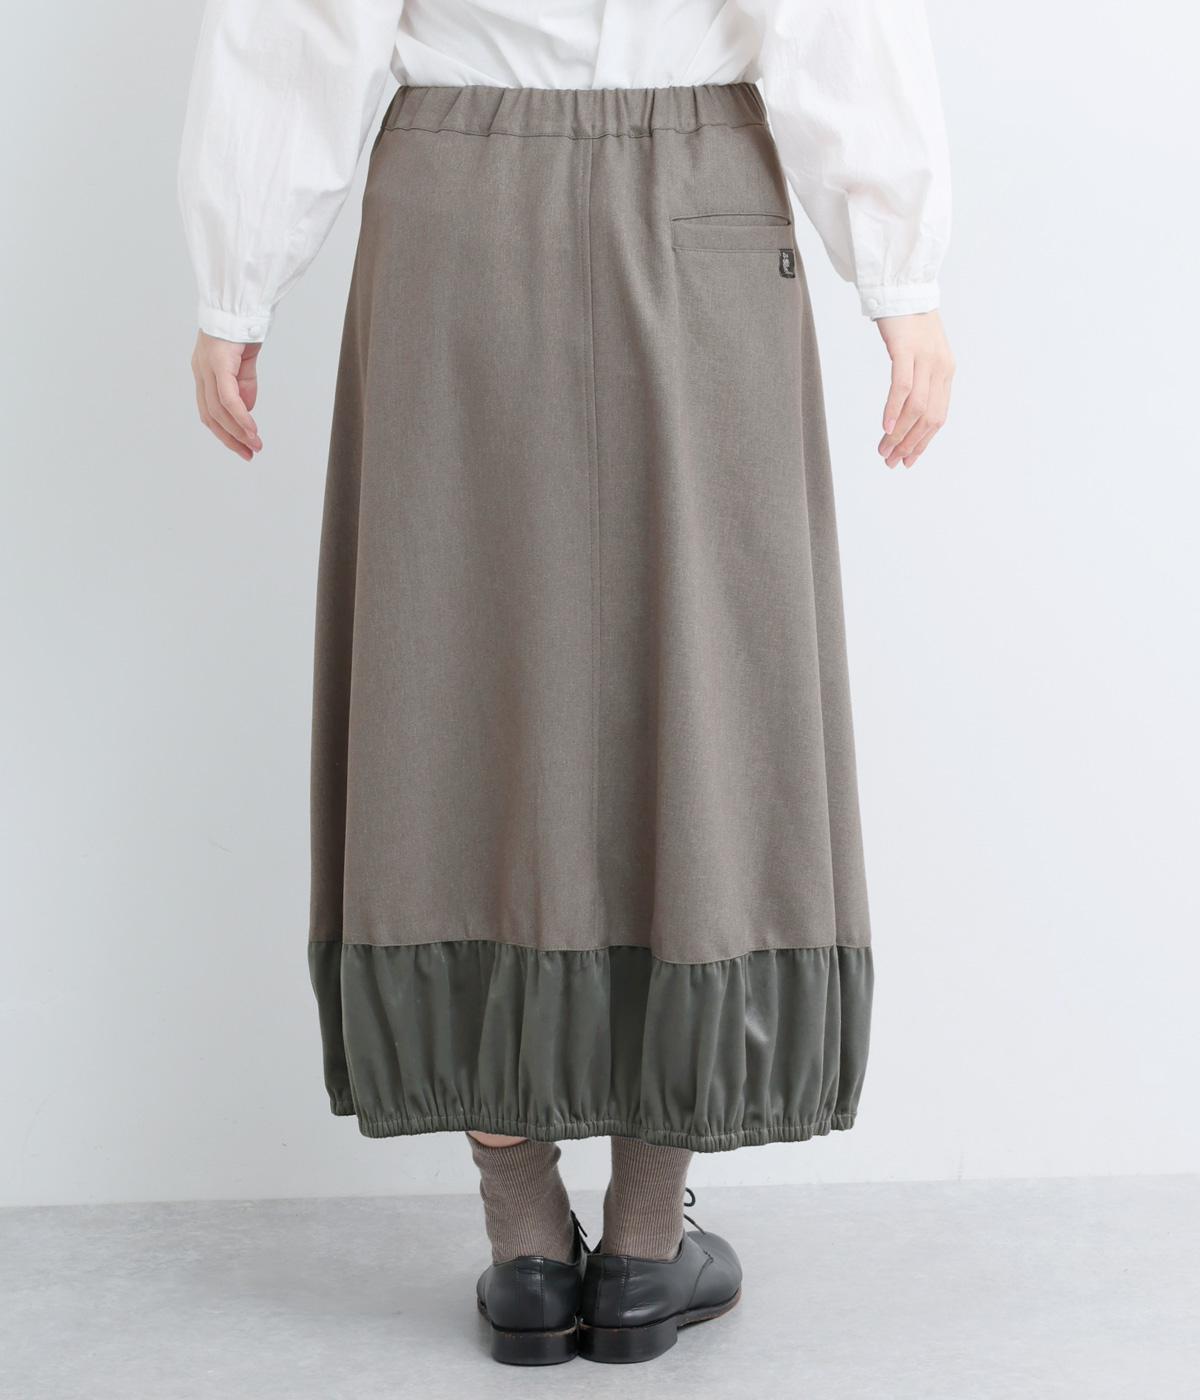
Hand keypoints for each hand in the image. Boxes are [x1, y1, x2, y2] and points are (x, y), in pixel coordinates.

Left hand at [190, 331, 262, 459]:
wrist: (242, 300)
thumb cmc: (243, 327)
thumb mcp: (244, 363)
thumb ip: (244, 387)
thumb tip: (246, 411)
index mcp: (204, 372)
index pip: (209, 410)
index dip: (225, 432)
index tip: (243, 446)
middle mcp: (200, 371)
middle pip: (210, 416)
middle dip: (230, 438)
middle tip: (249, 453)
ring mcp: (206, 367)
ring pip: (218, 410)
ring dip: (238, 431)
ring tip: (255, 444)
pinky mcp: (218, 362)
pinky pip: (227, 397)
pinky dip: (239, 416)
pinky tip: (251, 429)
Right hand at [875, 311, 954, 468]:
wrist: (902, 288)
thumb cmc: (907, 323)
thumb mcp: (919, 355)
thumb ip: (918, 380)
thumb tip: (906, 412)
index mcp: (945, 372)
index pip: (937, 417)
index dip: (922, 443)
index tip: (906, 461)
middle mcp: (940, 368)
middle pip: (928, 417)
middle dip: (909, 444)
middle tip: (890, 461)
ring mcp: (925, 359)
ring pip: (916, 407)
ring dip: (899, 434)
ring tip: (883, 450)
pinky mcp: (907, 349)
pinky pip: (902, 386)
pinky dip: (894, 410)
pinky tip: (886, 427)